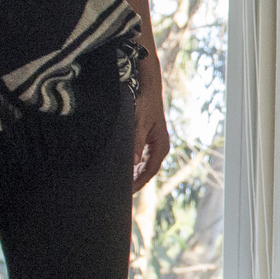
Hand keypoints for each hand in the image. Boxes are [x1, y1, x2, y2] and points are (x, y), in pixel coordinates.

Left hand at [130, 59, 170, 191]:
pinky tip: (121, 166)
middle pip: (146, 170)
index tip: (125, 193)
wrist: (148, 86)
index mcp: (160, 146)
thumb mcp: (139, 123)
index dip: (138, 183)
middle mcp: (158, 147)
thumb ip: (136, 144)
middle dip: (134, 181)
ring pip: (143, 164)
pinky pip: (139, 157)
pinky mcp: (146, 138)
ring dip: (133, 173)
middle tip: (120, 193)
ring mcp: (153, 143)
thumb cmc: (145, 103)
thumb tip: (132, 164)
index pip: (149, 171)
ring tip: (119, 183)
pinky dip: (131, 164)